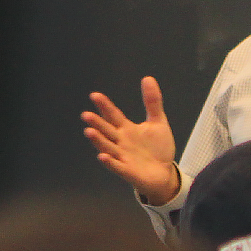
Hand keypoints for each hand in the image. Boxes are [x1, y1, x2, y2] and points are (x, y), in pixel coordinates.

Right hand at [82, 76, 180, 205]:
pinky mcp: (128, 171)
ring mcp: (123, 157)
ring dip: (98, 140)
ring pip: (108, 147)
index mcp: (126, 129)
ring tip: (89, 132)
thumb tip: (147, 78)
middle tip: (86, 115)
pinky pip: (117, 166)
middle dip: (97, 123)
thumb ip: (152, 102)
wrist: (164, 173)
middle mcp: (121, 142)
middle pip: (107, 131)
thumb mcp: (158, 122)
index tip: (95, 95)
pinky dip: (110, 162)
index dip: (105, 106)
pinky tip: (102, 156)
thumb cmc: (158, 149)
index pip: (113, 115)